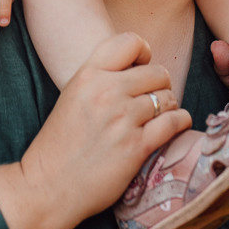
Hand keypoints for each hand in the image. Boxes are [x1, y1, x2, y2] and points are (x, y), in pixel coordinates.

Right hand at [0, 32, 190, 228]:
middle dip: (160, 84)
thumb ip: (100, 78)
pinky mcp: (136, 146)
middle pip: (156, 72)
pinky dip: (181, 121)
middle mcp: (106, 92)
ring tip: (160, 116)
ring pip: (167, 97)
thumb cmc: (59, 144)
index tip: (142, 66)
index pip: (130, 42)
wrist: (48, 186)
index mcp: (88, 75)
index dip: (143, 52)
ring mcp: (122, 119)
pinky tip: (177, 124)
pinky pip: (174, 122)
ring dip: (169, 106)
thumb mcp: (72, 96)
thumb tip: (136, 68)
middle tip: (153, 98)